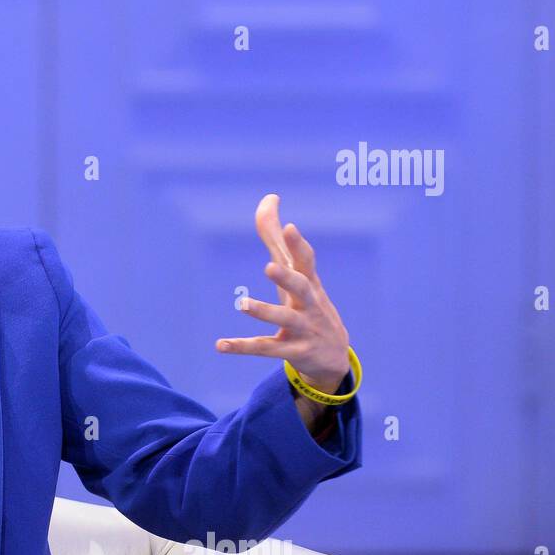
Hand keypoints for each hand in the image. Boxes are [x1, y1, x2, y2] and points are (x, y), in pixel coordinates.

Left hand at [215, 193, 350, 394]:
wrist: (334, 356)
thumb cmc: (308, 304)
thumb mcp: (296, 273)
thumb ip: (277, 238)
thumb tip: (269, 198)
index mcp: (309, 282)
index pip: (306, 261)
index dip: (298, 245)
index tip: (290, 227)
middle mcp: (308, 304)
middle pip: (301, 287)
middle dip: (287, 277)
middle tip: (269, 267)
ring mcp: (302, 328)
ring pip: (283, 318)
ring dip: (264, 311)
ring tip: (242, 304)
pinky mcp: (292, 352)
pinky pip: (266, 349)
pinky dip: (242, 346)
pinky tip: (220, 344)